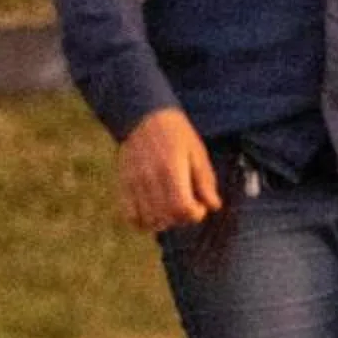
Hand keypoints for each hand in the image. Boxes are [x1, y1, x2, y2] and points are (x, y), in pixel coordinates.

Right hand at [116, 108, 219, 232]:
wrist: (143, 116)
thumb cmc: (176, 134)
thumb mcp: (197, 153)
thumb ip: (205, 181)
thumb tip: (213, 206)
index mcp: (171, 169)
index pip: (181, 207)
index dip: (195, 214)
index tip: (199, 206)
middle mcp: (150, 178)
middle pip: (165, 217)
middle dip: (181, 219)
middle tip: (187, 206)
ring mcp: (134, 183)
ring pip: (148, 220)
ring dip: (163, 222)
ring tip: (171, 209)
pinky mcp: (124, 184)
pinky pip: (130, 215)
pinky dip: (143, 221)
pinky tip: (154, 212)